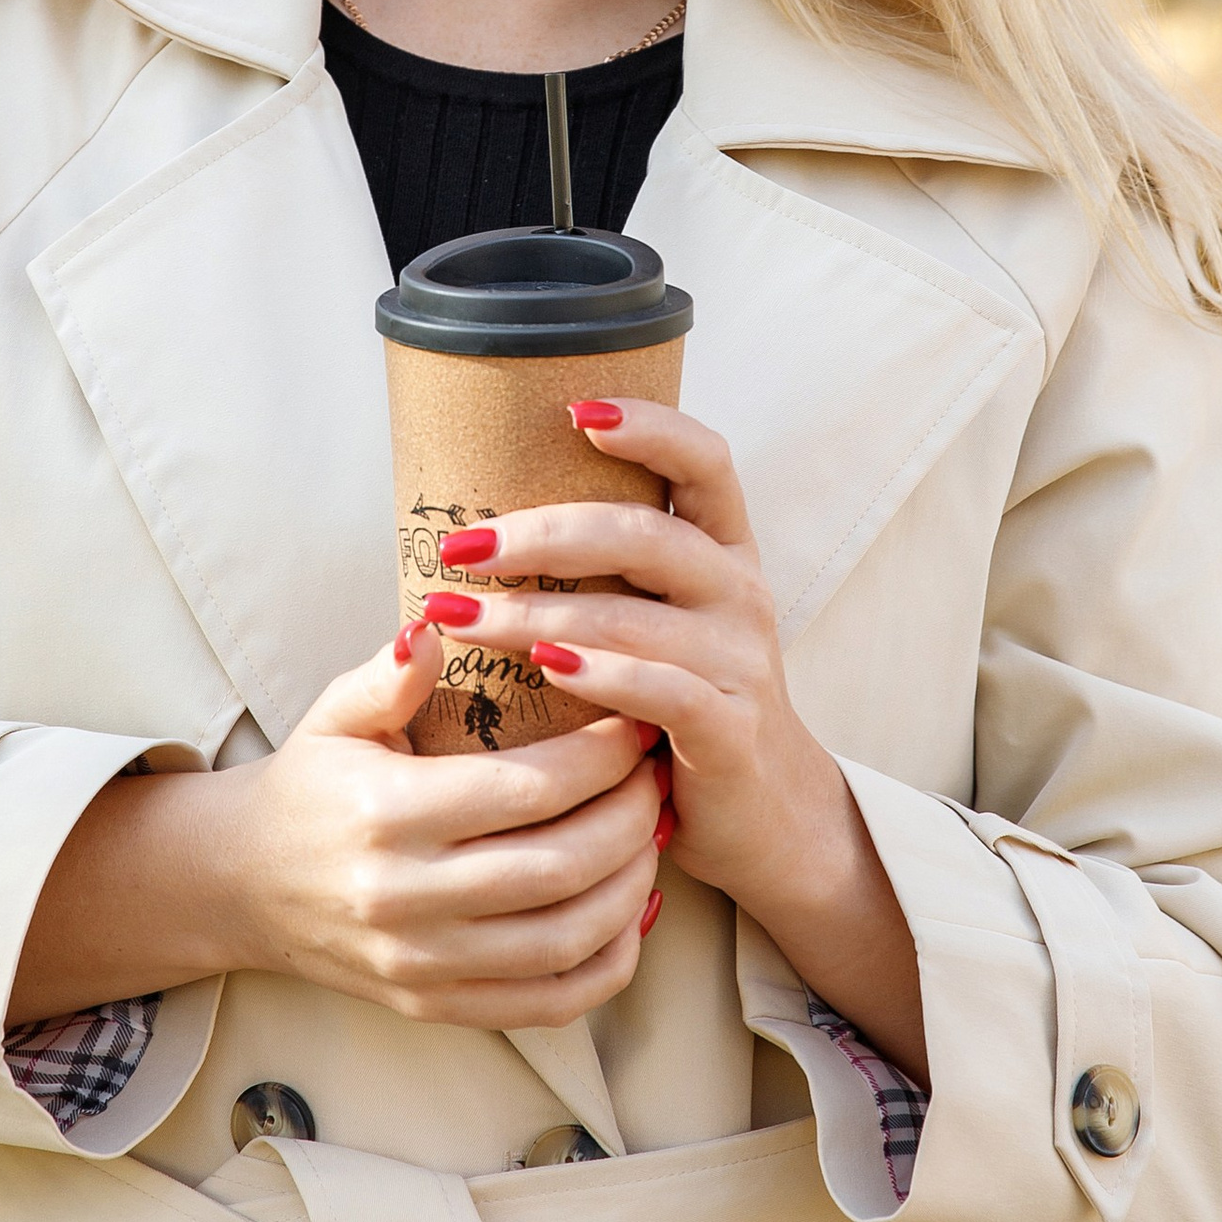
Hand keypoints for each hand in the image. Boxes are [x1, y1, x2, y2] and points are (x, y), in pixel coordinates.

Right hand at [211, 619, 665, 1029]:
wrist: (240, 884)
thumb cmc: (308, 785)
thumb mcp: (334, 714)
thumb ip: (390, 674)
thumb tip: (439, 621)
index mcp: (386, 813)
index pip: (526, 789)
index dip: (600, 759)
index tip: (636, 723)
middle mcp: (405, 897)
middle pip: (560, 867)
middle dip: (632, 818)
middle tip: (660, 775)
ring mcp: (423, 963)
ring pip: (565, 939)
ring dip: (633, 887)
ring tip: (656, 833)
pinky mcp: (436, 1005)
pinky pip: (549, 1002)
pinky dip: (608, 963)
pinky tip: (633, 911)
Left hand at [415, 400, 924, 1078]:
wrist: (762, 811)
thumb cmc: (678, 699)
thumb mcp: (655, 617)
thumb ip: (602, 569)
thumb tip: (476, 517)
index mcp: (721, 548)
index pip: (704, 459)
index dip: (649, 425)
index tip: (572, 410)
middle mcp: (740, 589)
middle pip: (644, 533)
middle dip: (541, 534)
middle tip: (460, 545)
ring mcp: (742, 658)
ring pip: (634, 615)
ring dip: (536, 614)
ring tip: (459, 616)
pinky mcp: (732, 728)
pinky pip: (663, 689)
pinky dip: (602, 674)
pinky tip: (547, 669)